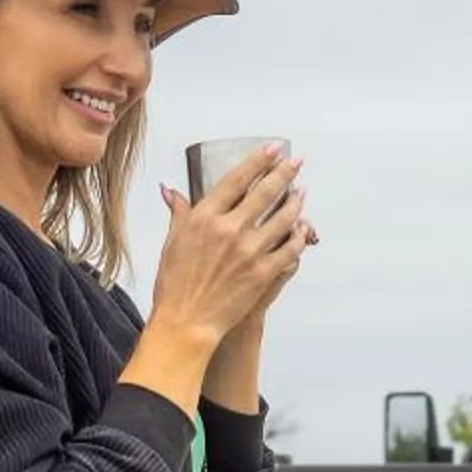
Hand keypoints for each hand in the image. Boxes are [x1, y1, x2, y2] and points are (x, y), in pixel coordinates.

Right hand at [152, 145, 308, 343]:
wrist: (186, 322)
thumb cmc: (175, 284)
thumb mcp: (172, 242)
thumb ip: (179, 212)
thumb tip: (170, 190)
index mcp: (204, 217)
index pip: (237, 179)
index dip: (259, 161)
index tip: (274, 148)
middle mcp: (229, 229)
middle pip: (266, 192)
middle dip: (286, 173)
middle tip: (297, 162)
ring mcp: (249, 251)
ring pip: (283, 217)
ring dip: (296, 202)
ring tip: (301, 192)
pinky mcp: (264, 272)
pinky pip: (291, 248)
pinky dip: (298, 235)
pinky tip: (301, 228)